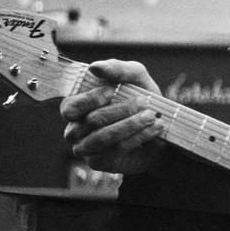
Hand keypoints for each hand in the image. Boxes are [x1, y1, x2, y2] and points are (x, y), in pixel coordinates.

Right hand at [60, 59, 165, 174]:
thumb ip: (117, 68)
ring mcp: (86, 149)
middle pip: (91, 121)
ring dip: (131, 125)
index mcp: (77, 107)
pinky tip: (153, 129)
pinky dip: (137, 138)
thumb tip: (95, 67)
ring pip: (103, 138)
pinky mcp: (100, 163)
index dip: (91, 99)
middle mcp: (75, 130)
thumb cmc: (140, 98)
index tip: (114, 90)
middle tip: (144, 103)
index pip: (70, 107)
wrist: (159, 125)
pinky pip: (115, 151)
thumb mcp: (135, 78)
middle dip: (121, 110)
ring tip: (151, 116)